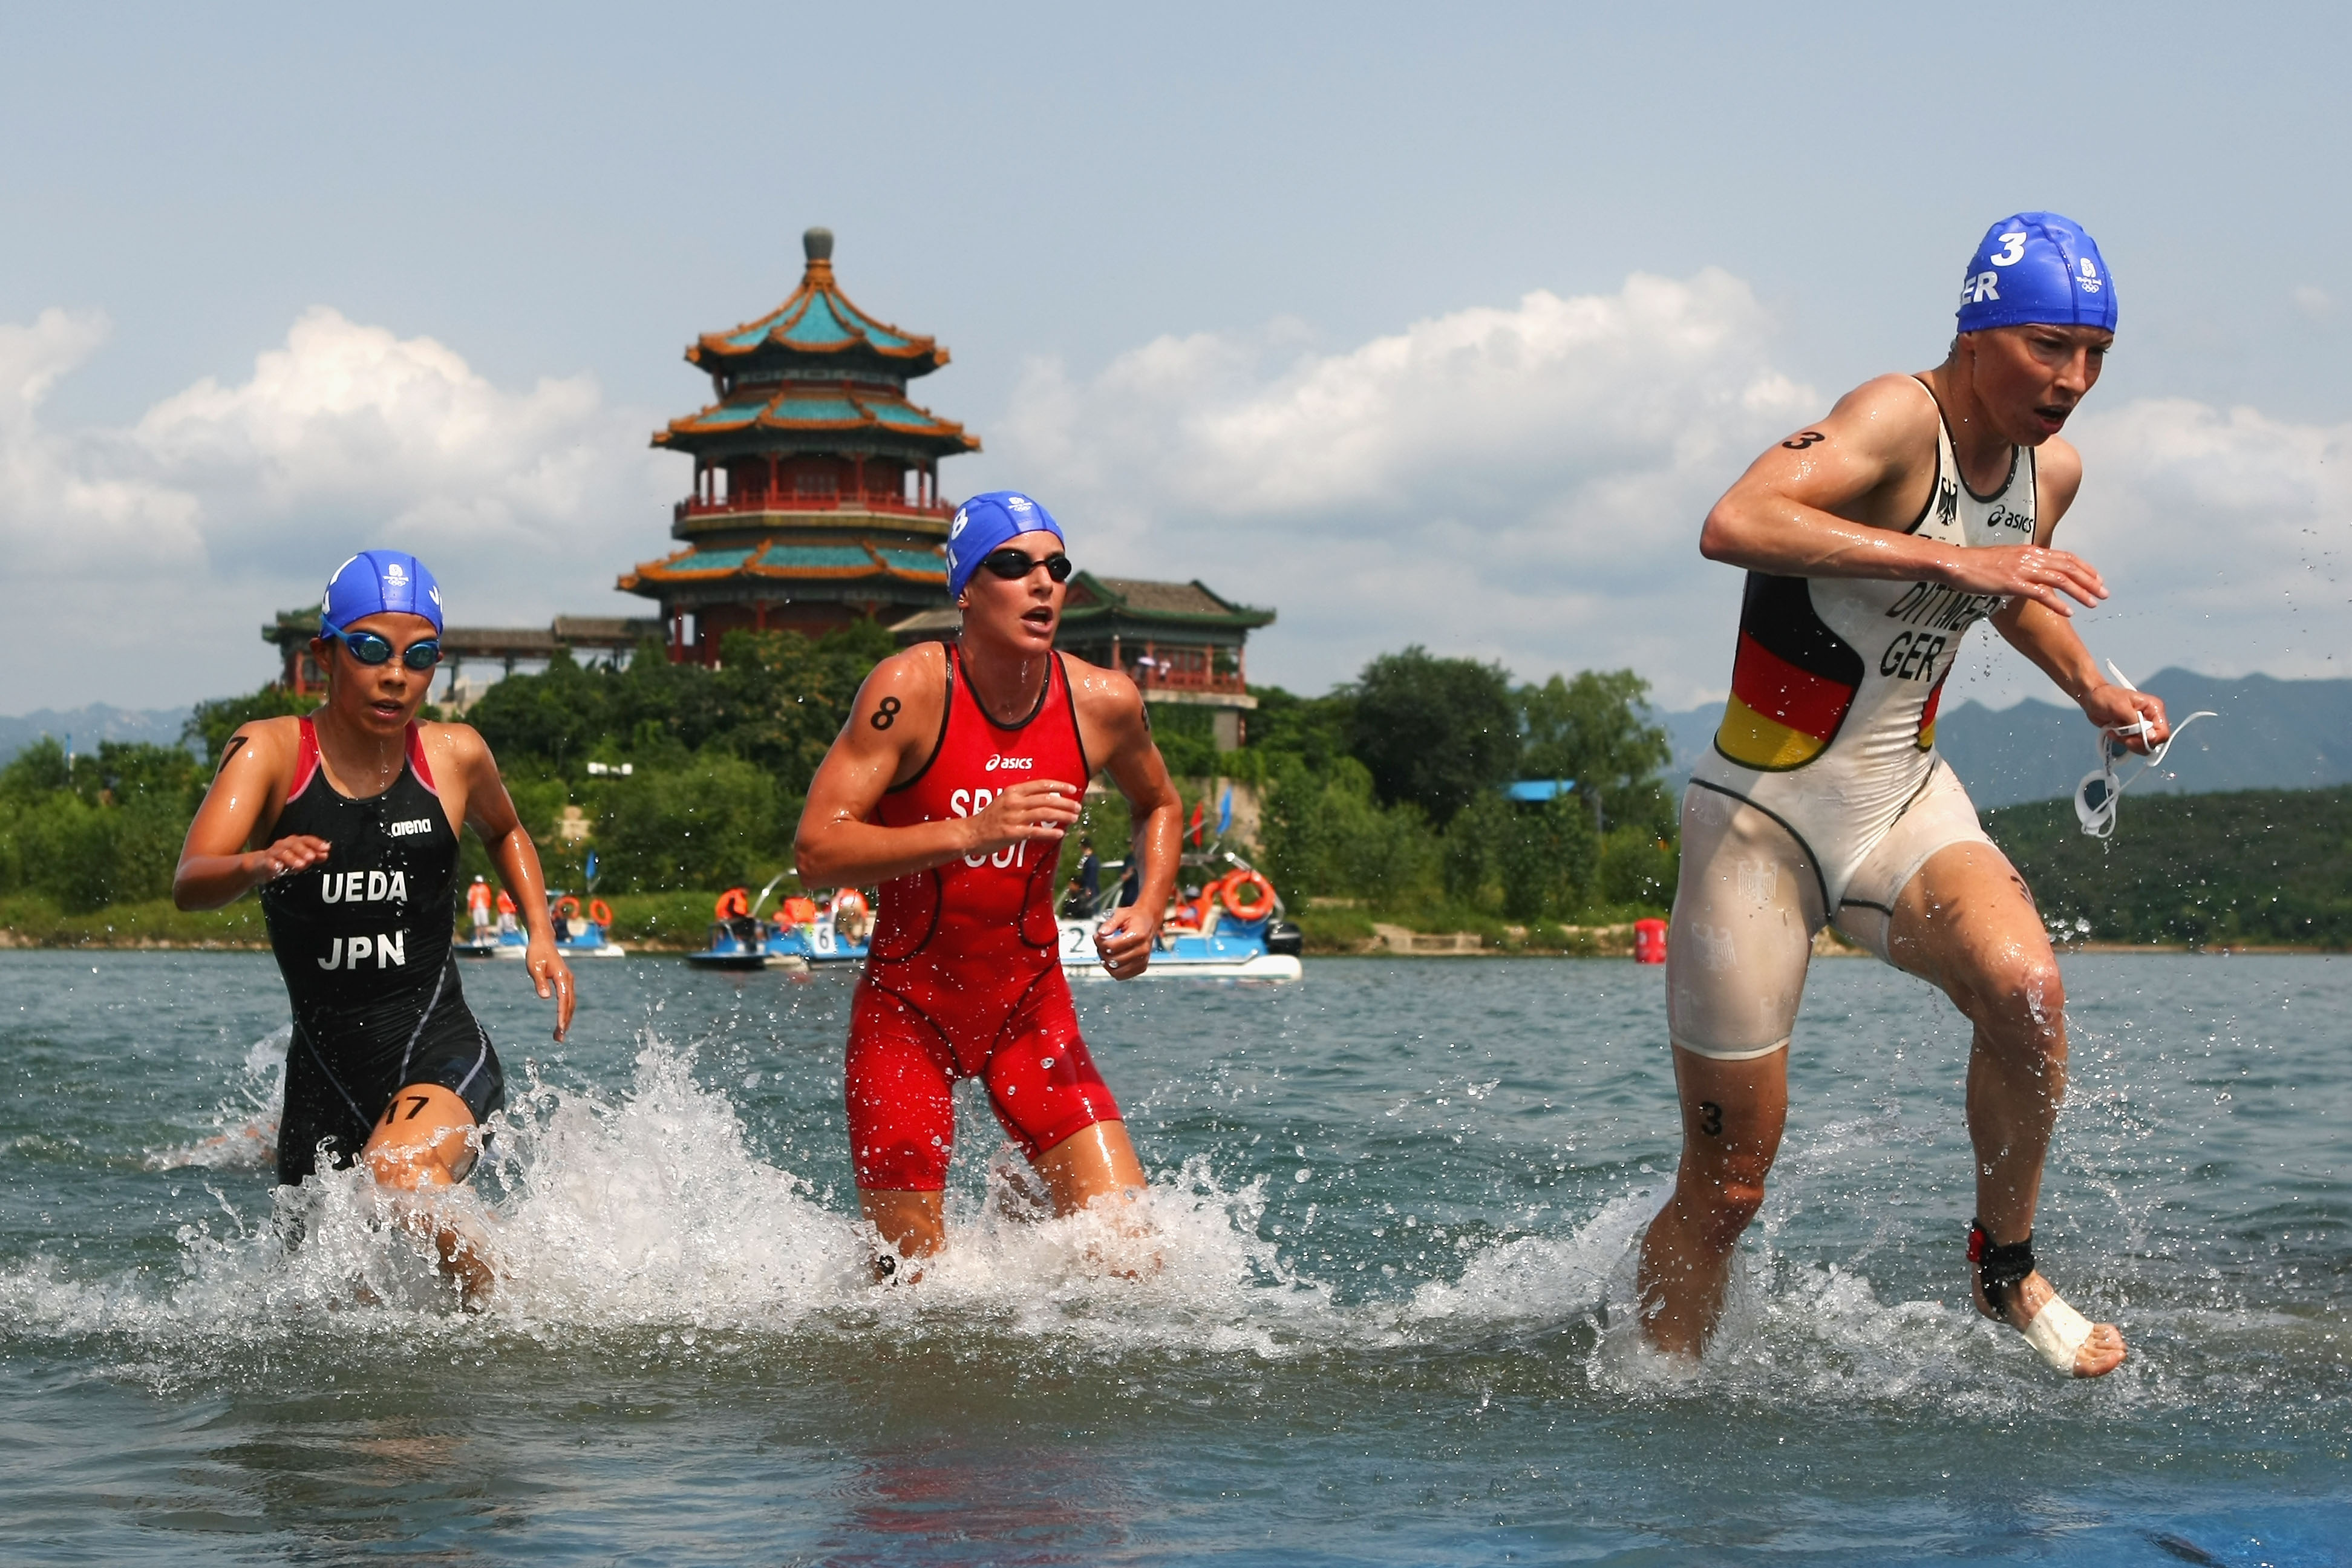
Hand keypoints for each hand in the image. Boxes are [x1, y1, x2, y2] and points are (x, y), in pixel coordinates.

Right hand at [253, 835, 330, 883]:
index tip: (326, 848)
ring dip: (292, 858)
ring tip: (301, 865)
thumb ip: (313, 856)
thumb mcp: (300, 859)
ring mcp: (273, 853)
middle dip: (304, 850)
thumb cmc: (283, 861)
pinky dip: (273, 864)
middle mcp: (284, 845)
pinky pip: (268, 862)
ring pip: (283, 853)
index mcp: (294, 843)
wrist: (259, 866)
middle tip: (312, 857)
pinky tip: (278, 867)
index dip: (316, 843)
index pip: (307, 840)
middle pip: (295, 844)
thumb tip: (326, 854)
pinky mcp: (264, 862)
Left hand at [527, 939, 575, 1039]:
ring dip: (566, 1020)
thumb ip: (540, 982)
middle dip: (565, 1022)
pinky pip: (568, 1000)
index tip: (560, 1028)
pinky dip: (566, 1012)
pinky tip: (561, 1021)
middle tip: (559, 1039)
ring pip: (570, 1004)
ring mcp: (568, 981)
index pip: (564, 1000)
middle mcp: (568, 980)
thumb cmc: (537, 954)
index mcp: (562, 977)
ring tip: (559, 1035)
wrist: (543, 941)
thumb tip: (545, 998)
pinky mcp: (565, 982)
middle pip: (570, 1005)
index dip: (562, 1015)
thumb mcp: (534, 968)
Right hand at [964, 778, 1081, 857]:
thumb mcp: (1004, 800)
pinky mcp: (1012, 833)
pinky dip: (1049, 832)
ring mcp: (1013, 817)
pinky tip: (1060, 833)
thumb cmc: (990, 818)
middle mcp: (1014, 802)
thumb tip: (1048, 799)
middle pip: (1046, 799)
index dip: (1059, 786)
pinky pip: (1035, 832)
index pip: (1041, 785)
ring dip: (1062, 816)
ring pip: (1044, 814)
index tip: (1072, 789)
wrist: (971, 833)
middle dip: (1065, 803)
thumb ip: (1023, 798)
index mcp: (1013, 791)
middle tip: (1077, 807)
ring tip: (1073, 818)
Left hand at [1094, 903, 1157, 980]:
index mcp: (1138, 935)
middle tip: (1100, 944)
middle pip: (1114, 960)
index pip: (1112, 946)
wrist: (1149, 922)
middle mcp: (1143, 950)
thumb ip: (1110, 923)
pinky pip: (1123, 976)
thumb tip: (1101, 933)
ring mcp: (1143, 960)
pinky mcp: (1141, 967)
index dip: (1100, 942)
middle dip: (1102, 952)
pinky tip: (1112, 960)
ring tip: (1105, 953)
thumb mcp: (1122, 914)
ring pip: (1117, 971)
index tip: (1097, 936)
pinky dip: (1114, 970)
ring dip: (1107, 963)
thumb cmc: (1136, 918)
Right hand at [1939, 544, 2106, 617]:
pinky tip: (2069, 612)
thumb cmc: (1976, 564)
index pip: (2066, 557)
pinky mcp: (2012, 583)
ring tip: (2094, 604)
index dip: (2085, 568)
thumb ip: (2022, 565)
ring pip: (2060, 579)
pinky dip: (2058, 603)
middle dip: (2090, 581)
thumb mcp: (2005, 560)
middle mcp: (2030, 557)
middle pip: (2069, 568)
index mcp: (2030, 551)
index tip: (2097, 579)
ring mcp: (2022, 570)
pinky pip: (2041, 593)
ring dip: (2080, 592)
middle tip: (2104, 594)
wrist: (1956, 563)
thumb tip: (2032, 574)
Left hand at [2079, 682, 2169, 753]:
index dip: (2151, 740)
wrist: (2092, 699)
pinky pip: (2131, 745)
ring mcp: (2141, 727)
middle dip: (2136, 742)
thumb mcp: (2121, 708)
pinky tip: (2113, 732)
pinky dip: (2121, 741)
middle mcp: (2151, 719)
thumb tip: (2150, 737)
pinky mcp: (2132, 733)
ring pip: (2142, 746)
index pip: (2162, 732)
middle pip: (2153, 742)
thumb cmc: (2106, 697)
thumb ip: (2136, 723)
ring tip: (2115, 731)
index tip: (2133, 739)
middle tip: (2122, 735)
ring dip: (2126, 741)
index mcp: (2154, 709)